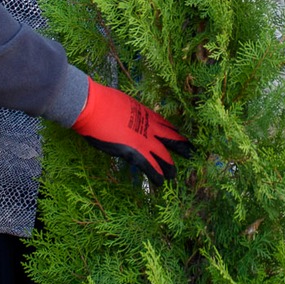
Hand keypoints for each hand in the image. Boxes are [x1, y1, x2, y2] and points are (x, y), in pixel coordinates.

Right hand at [72, 81, 191, 186]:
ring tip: (173, 176)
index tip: (182, 136)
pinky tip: (160, 182)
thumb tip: (125, 115)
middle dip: (182, 147)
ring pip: (163, 156)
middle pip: (172, 139)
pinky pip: (150, 166)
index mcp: (146, 113)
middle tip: (191, 153)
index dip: (175, 132)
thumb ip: (128, 112)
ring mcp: (143, 140)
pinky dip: (156, 175)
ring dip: (169, 167)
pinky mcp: (134, 152)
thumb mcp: (122, 104)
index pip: (166, 124)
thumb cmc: (101, 101)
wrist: (93, 106)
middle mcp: (149, 126)